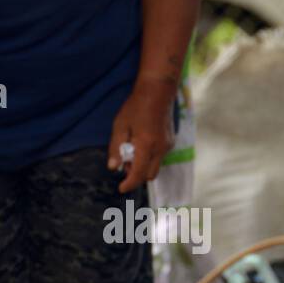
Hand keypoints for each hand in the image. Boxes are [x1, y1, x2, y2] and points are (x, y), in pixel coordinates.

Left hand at [107, 77, 176, 193]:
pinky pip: (159, 158)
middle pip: (149, 175)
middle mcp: (160, 150)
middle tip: (124, 165)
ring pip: (155, 167)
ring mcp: (167, 147)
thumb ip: (116, 147)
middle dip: (136, 175)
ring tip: (131, 152)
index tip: (121, 189)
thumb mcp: (120, 125)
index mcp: (146, 146)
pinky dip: (149, 158)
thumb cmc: (135, 106)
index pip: (138, 173)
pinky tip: (141, 144)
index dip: (129, 184)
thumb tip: (113, 167)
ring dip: (143, 166)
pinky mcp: (170, 143)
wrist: (158, 93)